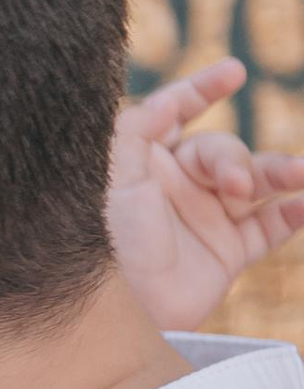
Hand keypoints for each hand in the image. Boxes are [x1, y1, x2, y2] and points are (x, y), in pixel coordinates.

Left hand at [108, 62, 303, 330]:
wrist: (116, 316)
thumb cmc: (103, 246)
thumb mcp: (111, 182)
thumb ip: (137, 132)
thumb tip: (167, 100)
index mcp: (145, 160)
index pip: (176, 112)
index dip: (202, 89)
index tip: (233, 72)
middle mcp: (178, 184)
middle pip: (223, 151)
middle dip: (234, 161)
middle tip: (233, 187)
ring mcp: (207, 217)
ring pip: (257, 182)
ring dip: (282, 173)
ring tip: (301, 174)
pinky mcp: (228, 253)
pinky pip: (271, 226)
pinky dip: (294, 213)